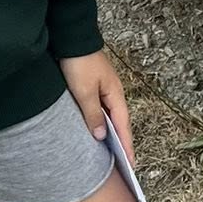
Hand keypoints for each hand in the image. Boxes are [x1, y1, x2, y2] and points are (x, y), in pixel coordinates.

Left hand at [60, 50, 134, 165]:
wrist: (71, 37)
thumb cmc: (79, 62)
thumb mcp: (84, 91)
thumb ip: (93, 114)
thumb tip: (101, 136)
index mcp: (115, 94)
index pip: (123, 126)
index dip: (127, 145)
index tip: (131, 165)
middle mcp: (113, 92)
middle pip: (119, 122)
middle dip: (121, 142)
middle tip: (122, 164)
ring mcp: (103, 87)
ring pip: (108, 115)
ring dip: (109, 132)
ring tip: (108, 152)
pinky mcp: (93, 84)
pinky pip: (100, 108)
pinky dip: (100, 121)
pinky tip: (94, 129)